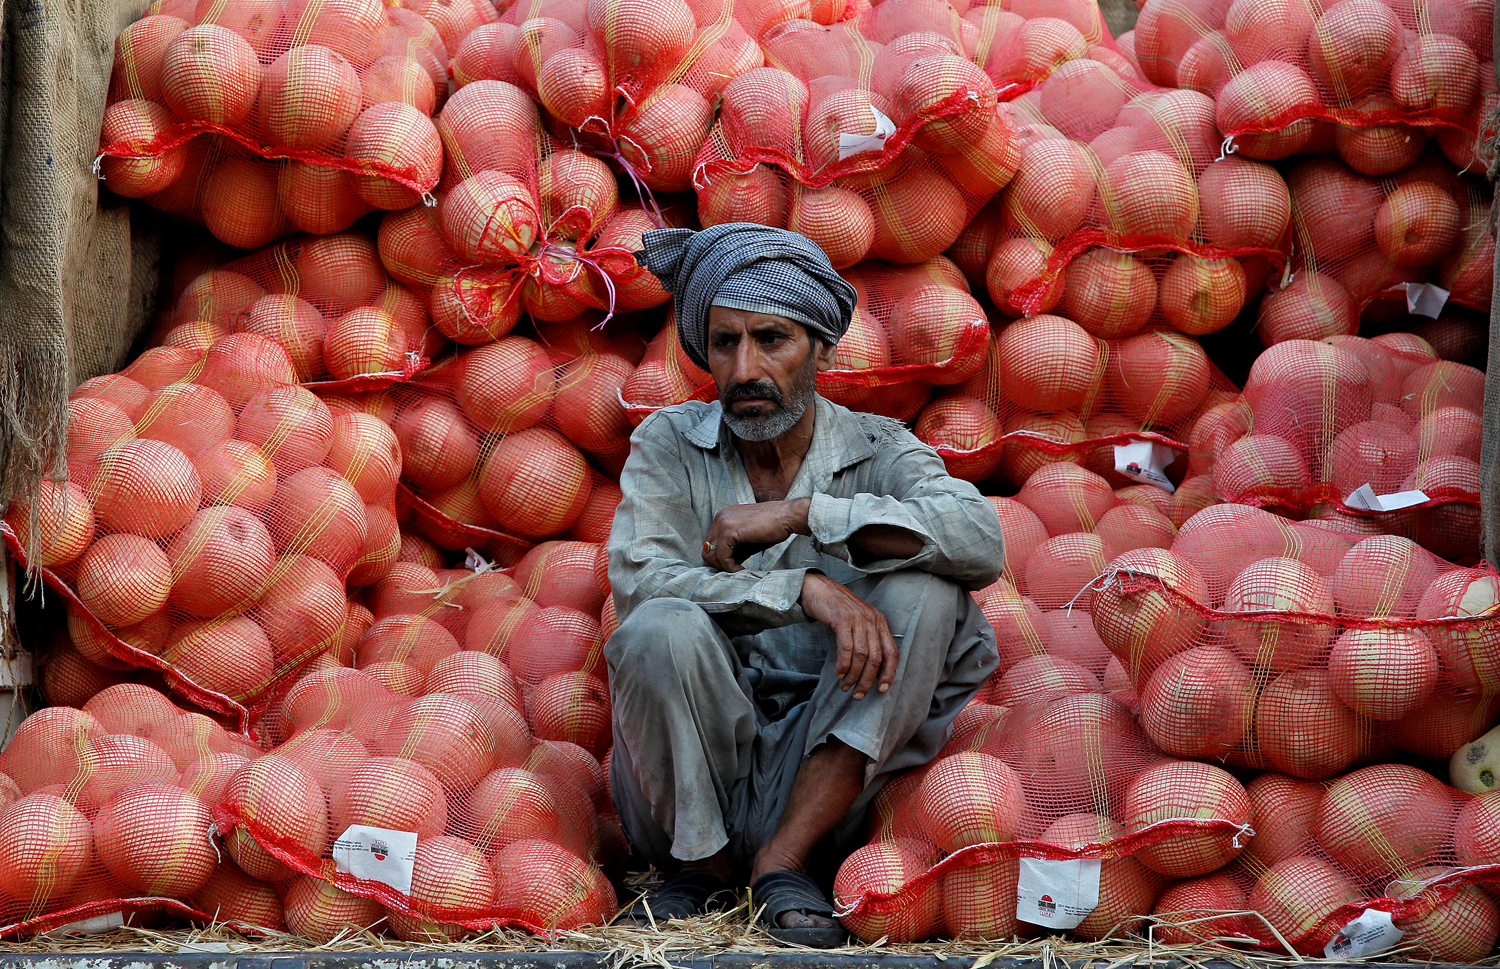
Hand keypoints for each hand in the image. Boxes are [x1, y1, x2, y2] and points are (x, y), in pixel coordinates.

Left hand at [702, 498, 810, 572]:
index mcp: (724, 516)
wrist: (788, 517)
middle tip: (732, 573)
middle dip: (718, 565)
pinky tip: (741, 570)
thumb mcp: (749, 541)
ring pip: (711, 553)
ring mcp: (723, 522)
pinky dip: (730, 566)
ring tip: (738, 572)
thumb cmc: (773, 528)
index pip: (710, 543)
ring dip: (723, 567)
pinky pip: (722, 555)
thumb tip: (726, 566)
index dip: (718, 559)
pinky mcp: (729, 530)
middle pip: (707, 548)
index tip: (731, 569)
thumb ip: (735, 551)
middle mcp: (720, 517)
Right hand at [800, 572, 897, 699]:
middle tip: (858, 694)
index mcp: (880, 622)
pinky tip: (838, 673)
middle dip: (867, 680)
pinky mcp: (842, 619)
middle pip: (876, 658)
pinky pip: (846, 648)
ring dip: (853, 675)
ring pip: (862, 655)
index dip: (889, 673)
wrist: (818, 589)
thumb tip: (869, 670)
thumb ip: (867, 639)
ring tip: (845, 686)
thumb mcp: (859, 621)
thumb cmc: (837, 609)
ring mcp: (858, 619)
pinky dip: (843, 664)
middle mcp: (872, 620)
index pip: (892, 652)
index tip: (881, 689)